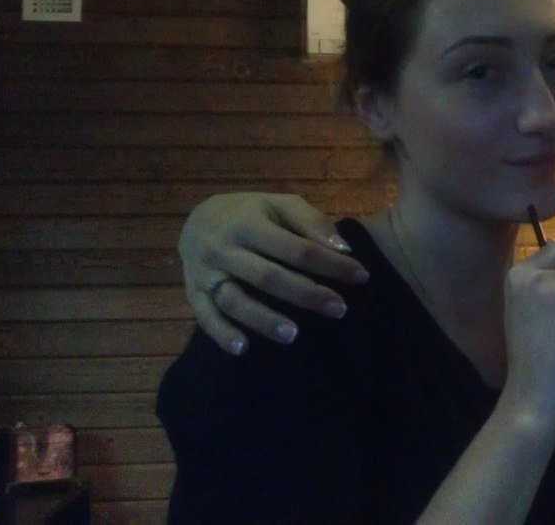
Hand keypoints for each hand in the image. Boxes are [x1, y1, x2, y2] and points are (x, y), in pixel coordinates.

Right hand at [181, 193, 368, 353]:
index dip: (330, 263)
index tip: (361, 276)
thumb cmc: (251, 213)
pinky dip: (222, 333)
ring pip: (235, 300)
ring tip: (294, 335)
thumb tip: (343, 248)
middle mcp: (224, 248)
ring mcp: (206, 272)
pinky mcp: (193, 292)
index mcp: (249, 223)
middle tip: (340, 309)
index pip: (296, 248)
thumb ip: (311, 221)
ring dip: (264, 319)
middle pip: (269, 276)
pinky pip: (205, 316)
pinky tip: (243, 348)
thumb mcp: (280, 205)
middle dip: (307, 295)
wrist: (197, 219)